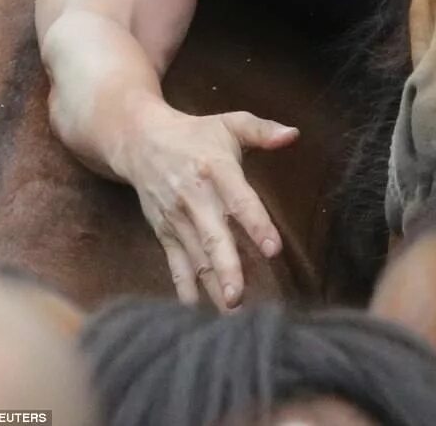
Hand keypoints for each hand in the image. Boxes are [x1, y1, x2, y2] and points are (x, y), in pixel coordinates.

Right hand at [119, 102, 298, 309]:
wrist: (141, 142)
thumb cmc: (196, 134)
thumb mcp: (230, 123)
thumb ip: (263, 130)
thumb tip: (294, 134)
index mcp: (217, 168)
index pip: (240, 200)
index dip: (257, 224)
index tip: (274, 249)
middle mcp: (195, 197)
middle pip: (214, 237)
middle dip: (227, 268)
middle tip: (239, 297)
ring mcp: (176, 218)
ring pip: (197, 256)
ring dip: (212, 285)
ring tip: (230, 311)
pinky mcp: (164, 232)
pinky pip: (175, 263)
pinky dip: (184, 287)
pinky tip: (195, 309)